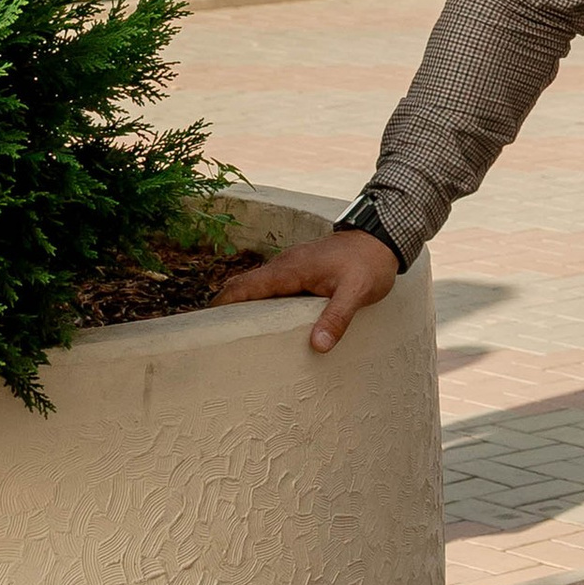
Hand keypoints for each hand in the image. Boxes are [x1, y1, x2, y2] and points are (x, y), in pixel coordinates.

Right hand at [217, 228, 401, 351]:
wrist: (382, 238)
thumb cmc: (369, 263)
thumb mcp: (356, 292)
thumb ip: (336, 318)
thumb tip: (317, 346)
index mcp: (290, 269)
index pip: (244, 287)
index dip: (220, 305)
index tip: (202, 327)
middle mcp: (284, 266)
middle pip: (243, 288)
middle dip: (224, 311)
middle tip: (210, 342)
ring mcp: (291, 268)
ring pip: (256, 289)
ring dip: (242, 309)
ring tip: (231, 341)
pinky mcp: (300, 273)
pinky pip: (271, 289)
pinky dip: (260, 305)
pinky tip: (264, 326)